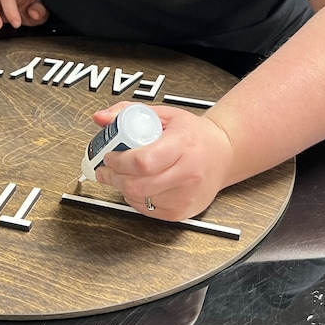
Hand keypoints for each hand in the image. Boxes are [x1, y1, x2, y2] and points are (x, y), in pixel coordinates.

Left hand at [91, 102, 233, 221]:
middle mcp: (187, 173)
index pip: (144, 161)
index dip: (120, 161)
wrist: (222, 154)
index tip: (109, 156)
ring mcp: (184, 196)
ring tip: (124, 174)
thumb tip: (101, 118)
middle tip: (107, 168)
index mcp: (182, 146)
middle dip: (113, 177)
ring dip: (123, 187)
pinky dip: (136, 197)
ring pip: (139, 198)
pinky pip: (146, 208)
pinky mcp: (180, 212)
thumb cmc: (194, 135)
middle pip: (137, 184)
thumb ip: (128, 112)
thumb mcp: (164, 114)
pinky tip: (141, 184)